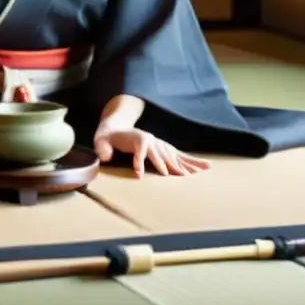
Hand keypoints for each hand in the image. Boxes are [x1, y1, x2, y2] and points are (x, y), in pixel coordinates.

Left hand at [93, 124, 210, 178]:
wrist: (115, 126)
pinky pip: (179, 156)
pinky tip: (204, 168)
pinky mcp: (163, 149)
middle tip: (181, 178)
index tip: (140, 175)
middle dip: (170, 166)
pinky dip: (191, 162)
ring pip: (174, 155)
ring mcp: (159, 144)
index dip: (139, 162)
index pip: (140, 150)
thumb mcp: (100, 139)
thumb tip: (105, 156)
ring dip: (187, 165)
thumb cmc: (107, 136)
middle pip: (162, 154)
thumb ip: (101, 147)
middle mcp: (151, 140)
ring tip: (200, 173)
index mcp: (137, 139)